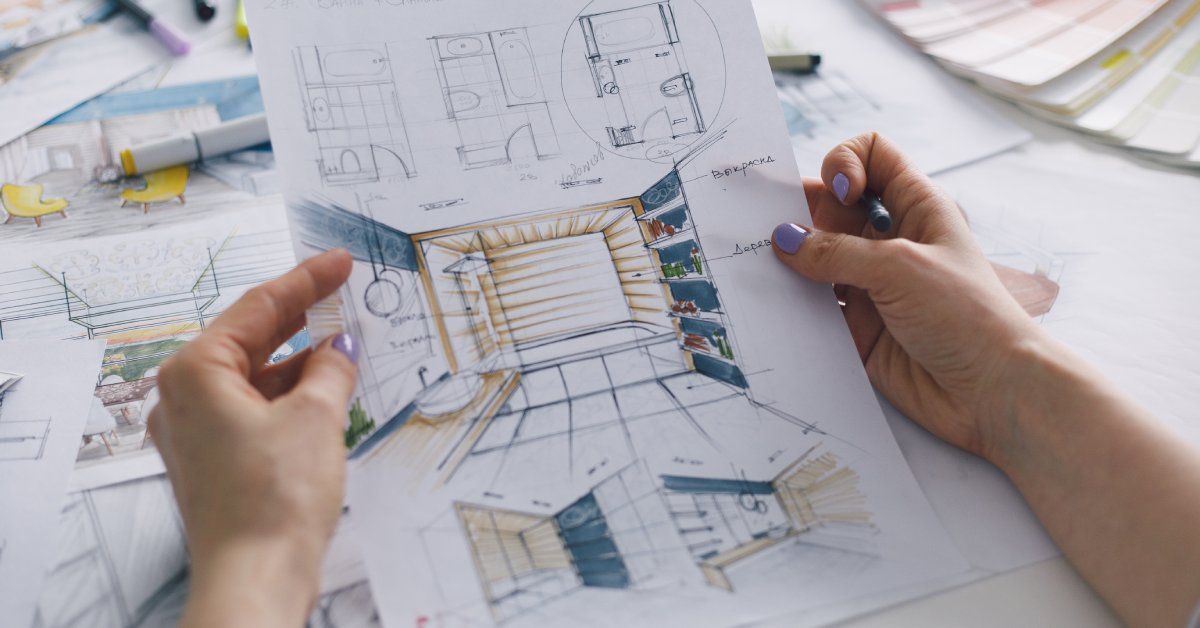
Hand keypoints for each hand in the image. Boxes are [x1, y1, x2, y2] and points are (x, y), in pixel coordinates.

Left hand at [149, 250, 357, 625]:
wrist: (256, 578)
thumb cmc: (272, 500)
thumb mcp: (316, 417)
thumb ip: (329, 369)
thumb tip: (339, 348)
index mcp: (194, 372)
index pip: (257, 309)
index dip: (306, 281)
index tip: (337, 262)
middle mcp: (183, 397)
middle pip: (248, 339)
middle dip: (299, 316)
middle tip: (340, 288)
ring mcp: (196, 432)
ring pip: (253, 376)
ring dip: (298, 360)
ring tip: (344, 343)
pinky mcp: (214, 460)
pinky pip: (253, 408)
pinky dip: (288, 395)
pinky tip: (323, 389)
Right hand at [771, 133, 1041, 461]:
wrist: (990, 392)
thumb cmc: (967, 317)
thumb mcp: (900, 268)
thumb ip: (836, 252)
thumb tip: (783, 240)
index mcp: (914, 206)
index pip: (871, 155)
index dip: (846, 162)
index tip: (841, 194)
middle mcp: (888, 239)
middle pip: (831, 205)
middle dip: (799, 208)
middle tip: (768, 223)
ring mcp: (869, 283)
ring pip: (815, 256)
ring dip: (789, 258)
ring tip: (760, 263)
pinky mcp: (855, 325)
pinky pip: (812, 305)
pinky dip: (790, 302)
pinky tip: (775, 304)